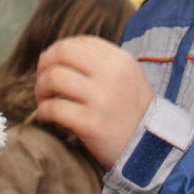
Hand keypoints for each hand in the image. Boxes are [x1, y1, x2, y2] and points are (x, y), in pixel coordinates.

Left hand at [35, 36, 152, 167]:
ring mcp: (102, 99)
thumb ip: (103, 64)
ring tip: (44, 100)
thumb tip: (61, 55)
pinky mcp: (91, 124)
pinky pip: (54, 108)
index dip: (59, 51)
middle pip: (63, 52)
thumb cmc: (133, 114)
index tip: (52, 65)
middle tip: (43, 81)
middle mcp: (112, 75)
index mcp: (121, 60)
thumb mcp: (129, 79)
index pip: (80, 42)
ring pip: (54, 77)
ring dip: (41, 88)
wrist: (151, 151)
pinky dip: (44, 111)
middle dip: (45, 64)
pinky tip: (47, 117)